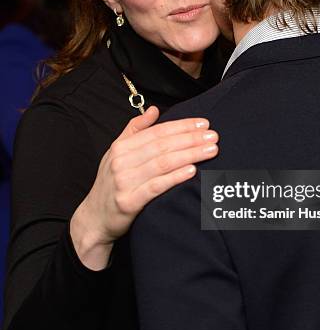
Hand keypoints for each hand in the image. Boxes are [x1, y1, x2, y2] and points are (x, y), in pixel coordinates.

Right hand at [70, 106, 217, 269]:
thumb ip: (135, 129)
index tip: (203, 123)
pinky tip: (192, 170)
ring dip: (190, 155)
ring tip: (210, 150)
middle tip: (213, 136)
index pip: (157, 131)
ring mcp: (124, 181)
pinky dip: (175, 177)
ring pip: (163, 163)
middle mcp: (122, 161)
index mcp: (121, 146)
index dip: (182, 126)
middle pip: (163, 145)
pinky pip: (156, 186)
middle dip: (191, 139)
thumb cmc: (111, 184)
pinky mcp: (129, 201)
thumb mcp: (116, 153)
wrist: (94, 219)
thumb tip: (154, 110)